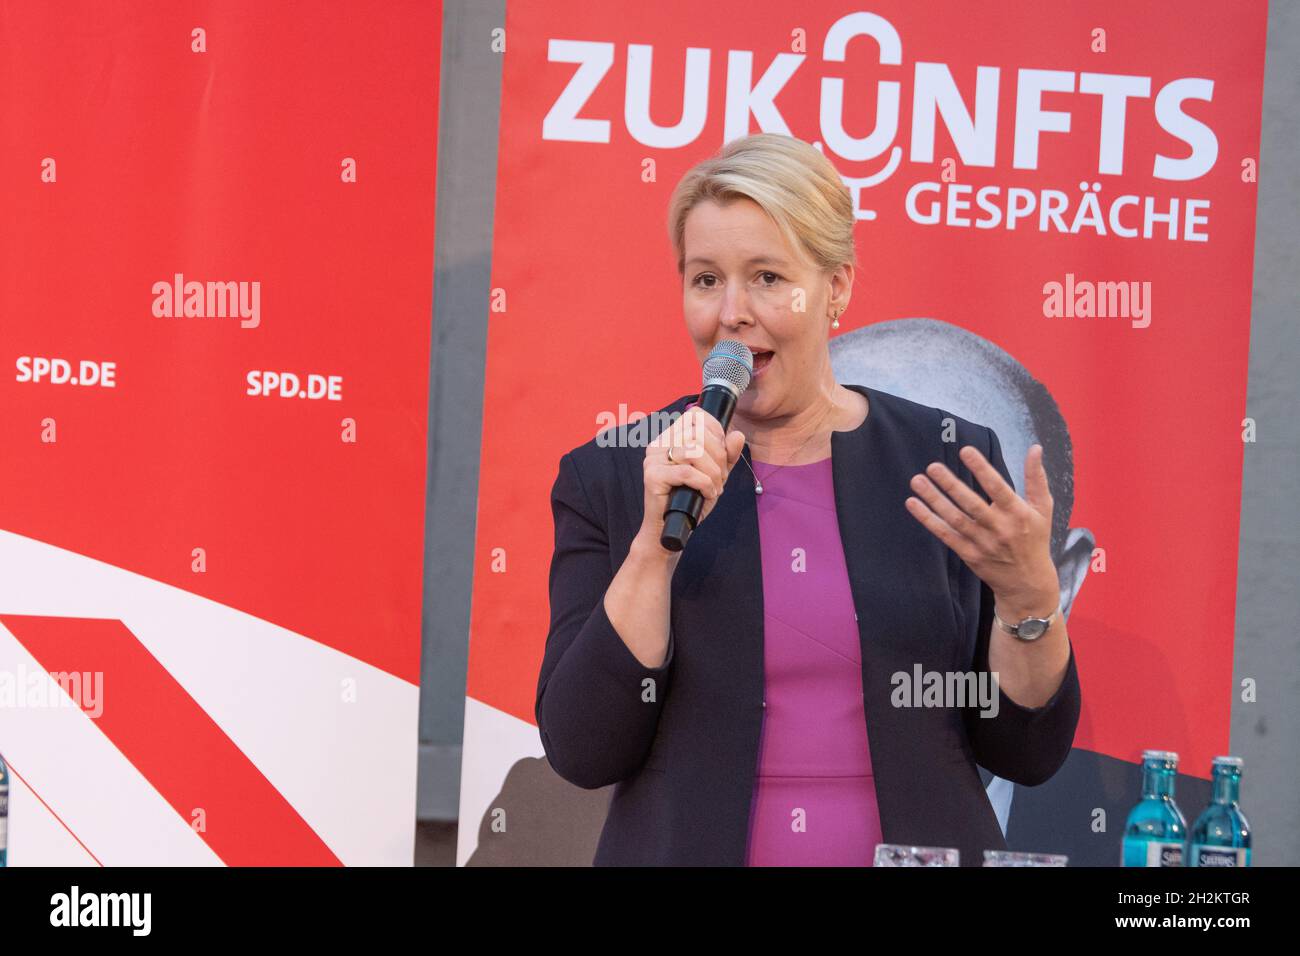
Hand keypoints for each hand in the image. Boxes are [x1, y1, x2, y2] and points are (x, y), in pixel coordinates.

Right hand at [637, 406, 745, 551]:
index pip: (695, 416)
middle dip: (718, 456)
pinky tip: (707, 493)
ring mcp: (653, 459)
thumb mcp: (714, 475)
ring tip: (715, 487)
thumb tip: (738, 435)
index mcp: (670, 438)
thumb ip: (727, 455)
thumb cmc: (690, 501)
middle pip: (697, 433)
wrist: (670, 530)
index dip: (716, 431)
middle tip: (721, 477)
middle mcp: (658, 444)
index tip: (723, 455)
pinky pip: (687, 472)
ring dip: (713, 471)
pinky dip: (704, 483)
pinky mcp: (652, 476)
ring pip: (693, 451)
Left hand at [904, 442, 1058, 617]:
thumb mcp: (1042, 509)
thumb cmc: (1035, 539)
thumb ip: (1036, 478)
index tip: (965, 451)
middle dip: (950, 485)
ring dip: (934, 500)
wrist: (1027, 583)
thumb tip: (1035, 448)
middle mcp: (999, 528)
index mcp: (1018, 514)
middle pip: (971, 504)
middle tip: (932, 467)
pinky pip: (946, 534)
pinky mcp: (969, 554)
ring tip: (917, 481)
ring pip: (954, 519)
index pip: (998, 488)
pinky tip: (913, 504)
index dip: (981, 469)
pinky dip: (928, 520)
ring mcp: (982, 543)